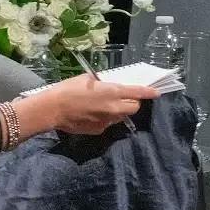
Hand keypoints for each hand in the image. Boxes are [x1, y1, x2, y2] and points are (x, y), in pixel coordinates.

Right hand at [35, 74, 159, 134]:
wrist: (52, 110)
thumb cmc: (68, 89)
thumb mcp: (88, 79)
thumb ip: (102, 83)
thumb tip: (107, 85)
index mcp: (112, 92)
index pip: (136, 93)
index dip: (148, 92)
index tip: (157, 92)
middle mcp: (113, 108)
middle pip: (134, 107)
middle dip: (133, 102)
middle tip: (126, 97)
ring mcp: (106, 121)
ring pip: (121, 116)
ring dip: (119, 110)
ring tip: (106, 104)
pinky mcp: (98, 130)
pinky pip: (108, 122)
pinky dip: (106, 117)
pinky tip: (93, 113)